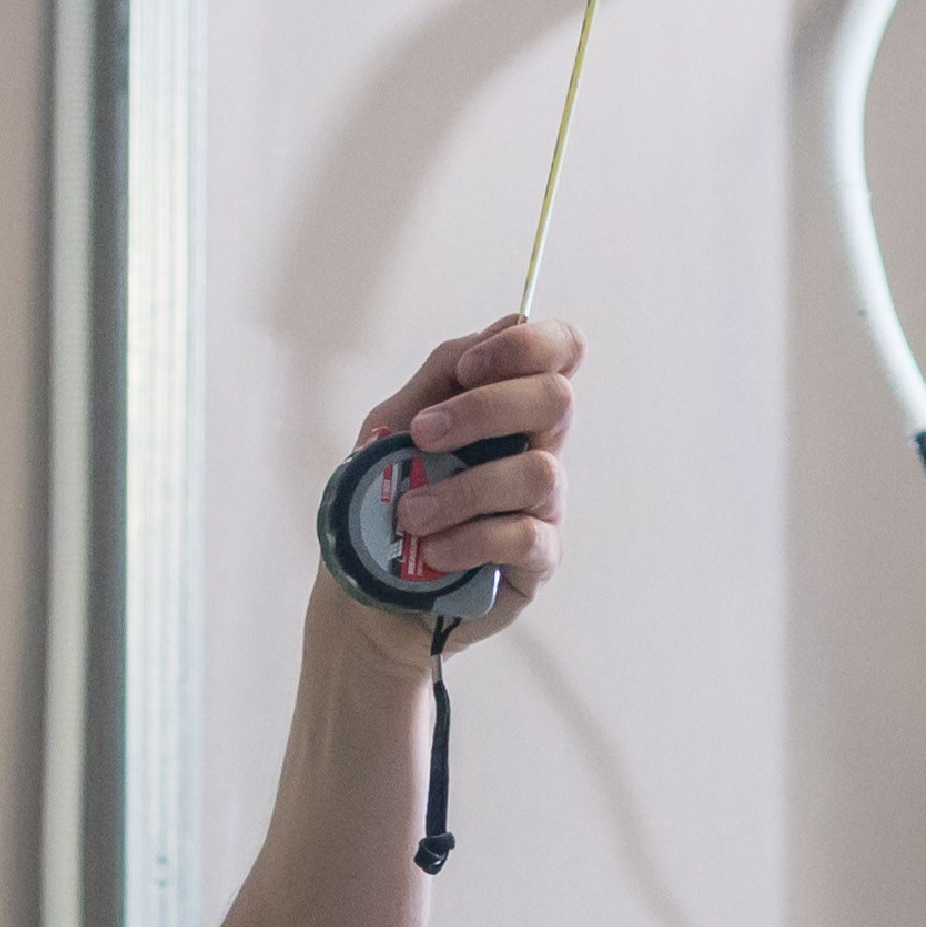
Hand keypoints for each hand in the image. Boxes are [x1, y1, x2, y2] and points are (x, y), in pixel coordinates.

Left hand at [328, 313, 583, 643]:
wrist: (364, 595)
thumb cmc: (382, 505)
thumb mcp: (392, 426)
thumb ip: (438, 376)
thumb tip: (494, 330)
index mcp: (509, 408)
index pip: (561, 352)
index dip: (528, 345)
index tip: (469, 367)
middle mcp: (537, 449)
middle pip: (556, 399)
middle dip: (484, 409)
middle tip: (422, 438)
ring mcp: (542, 506)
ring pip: (538, 472)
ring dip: (464, 488)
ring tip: (411, 514)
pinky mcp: (537, 560)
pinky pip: (526, 535)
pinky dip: (472, 538)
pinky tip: (435, 552)